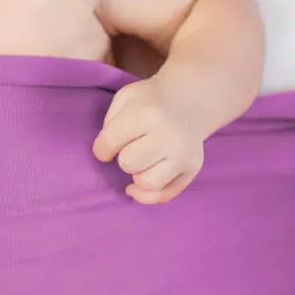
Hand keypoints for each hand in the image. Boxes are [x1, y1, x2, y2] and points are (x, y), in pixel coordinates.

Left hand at [92, 77, 203, 203]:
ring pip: (146, 184)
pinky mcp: (192, 170)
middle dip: (122, 157)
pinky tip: (139, 183)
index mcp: (148, 112)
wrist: (188, 101)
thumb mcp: (125, 98)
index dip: (102, 147)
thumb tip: (105, 153)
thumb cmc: (149, 100)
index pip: (112, 141)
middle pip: (129, 164)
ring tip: (140, 161)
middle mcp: (169, 135)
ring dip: (136, 174)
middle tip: (129, 147)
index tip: (105, 146)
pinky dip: (147, 194)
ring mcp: (183, 155)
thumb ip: (110, 122)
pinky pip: (164, 196)